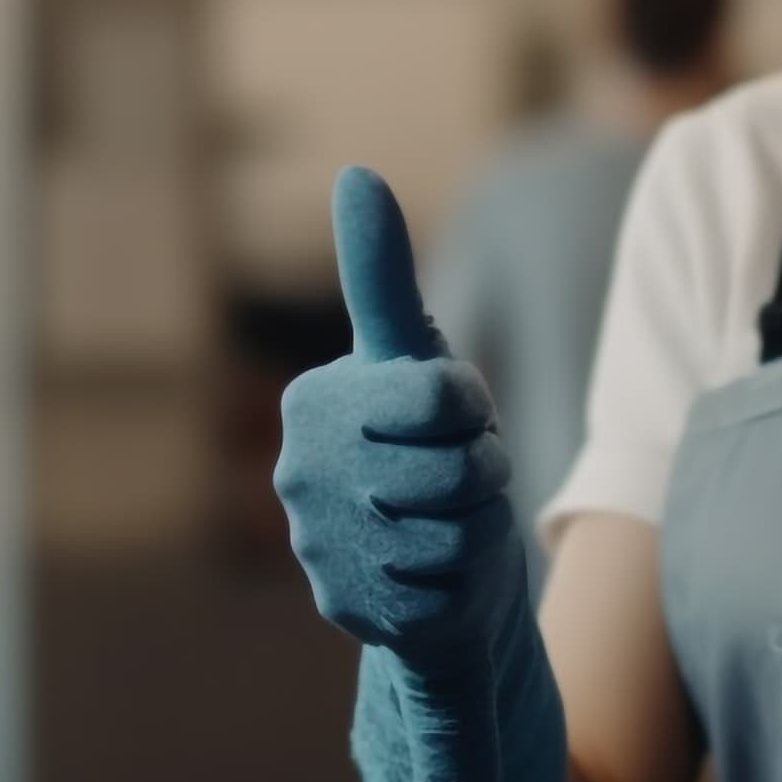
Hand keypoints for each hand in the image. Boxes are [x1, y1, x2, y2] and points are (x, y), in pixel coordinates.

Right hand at [275, 167, 562, 781]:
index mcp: (318, 401)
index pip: (441, 396)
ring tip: (447, 527)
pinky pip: (447, 584)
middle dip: (481, 472)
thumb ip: (382, 275)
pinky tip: (431, 580)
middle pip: (455, 462)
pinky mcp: (348, 609)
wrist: (432, 574)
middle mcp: (301, 473)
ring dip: (475, 528)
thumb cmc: (429, 452)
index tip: (451, 420)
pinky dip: (460, 582)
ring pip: (456, 528)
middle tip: (458, 481)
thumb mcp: (416, 361)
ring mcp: (319, 545)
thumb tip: (355, 172)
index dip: (472, 412)